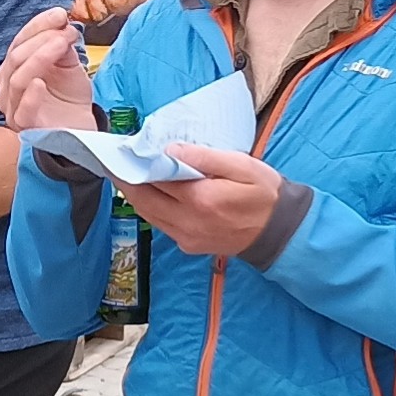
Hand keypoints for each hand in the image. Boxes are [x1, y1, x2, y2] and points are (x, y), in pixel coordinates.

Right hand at [0, 8, 94, 131]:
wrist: (80, 129)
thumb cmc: (69, 99)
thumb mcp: (68, 65)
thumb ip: (61, 46)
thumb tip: (62, 25)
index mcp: (14, 68)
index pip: (18, 42)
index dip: (38, 25)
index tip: (60, 14)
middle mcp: (8, 86)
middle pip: (15, 57)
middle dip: (42, 39)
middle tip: (66, 31)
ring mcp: (13, 107)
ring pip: (17, 79)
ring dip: (40, 57)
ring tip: (61, 45)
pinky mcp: (25, 127)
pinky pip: (21, 110)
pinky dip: (30, 95)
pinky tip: (41, 83)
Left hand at [121, 144, 284, 256]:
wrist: (280, 231)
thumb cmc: (264, 194)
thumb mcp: (242, 166)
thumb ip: (205, 158)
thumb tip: (170, 150)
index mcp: (200, 200)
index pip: (156, 179)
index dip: (137, 164)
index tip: (122, 151)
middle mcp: (188, 222)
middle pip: (144, 200)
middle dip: (126, 180)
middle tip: (115, 162)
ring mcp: (187, 238)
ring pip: (148, 215)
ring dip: (135, 195)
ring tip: (126, 174)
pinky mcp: (189, 245)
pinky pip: (160, 224)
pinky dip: (150, 207)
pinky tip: (149, 192)